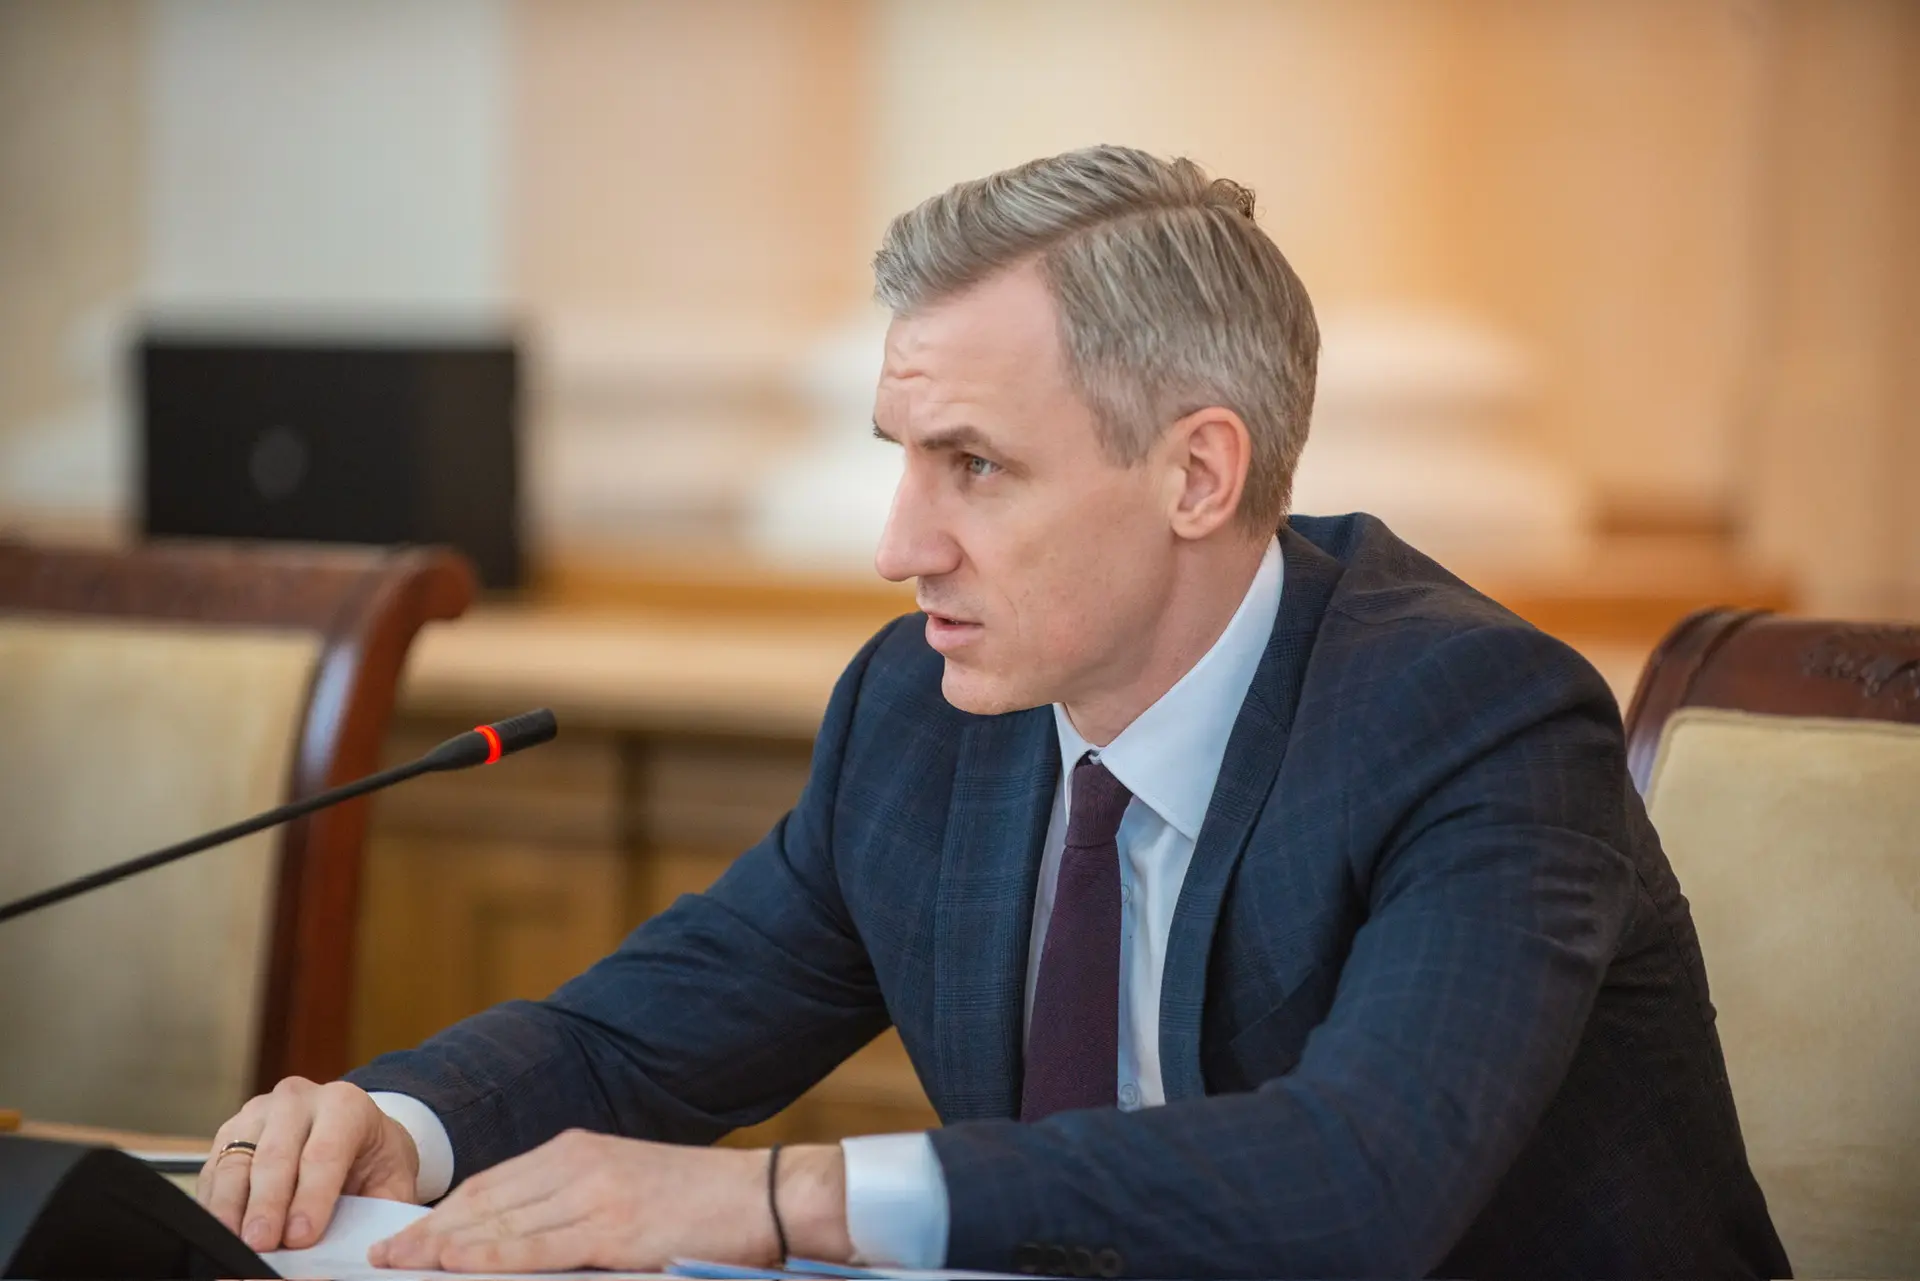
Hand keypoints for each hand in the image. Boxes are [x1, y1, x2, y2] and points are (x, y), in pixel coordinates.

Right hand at [196, 1077, 421, 1251]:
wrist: (352, 1131)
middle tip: (263, 1246)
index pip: (325, 1151)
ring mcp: (256, 1114)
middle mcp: (297, 1101)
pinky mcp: (228, 1134)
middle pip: (275, 1155)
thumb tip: (368, 1249)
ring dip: (232, 1209)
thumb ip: (382, 1209)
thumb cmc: (372, 1160)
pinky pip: (213, 1172)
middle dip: (267, 1206)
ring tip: (237, 1246)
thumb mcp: (393, 1178)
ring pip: (235, 1162)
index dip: (311, 1197)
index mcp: (345, 1105)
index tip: (302, 1237)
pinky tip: (222, 1234)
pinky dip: (214, 1207)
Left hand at [369, 1132, 850, 1273]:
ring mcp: (596, 1195)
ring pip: (501, 1225)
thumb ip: (575, 1206)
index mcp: (579, 1150)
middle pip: (485, 1201)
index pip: (493, 1184)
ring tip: (402, 1264)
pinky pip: (539, 1248)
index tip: (406, 1236)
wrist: (767, 1196)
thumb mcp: (629, 1188)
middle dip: (430, 1231)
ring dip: (445, 1247)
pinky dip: (491, 1258)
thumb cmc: (702, 1203)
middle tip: (383, 1255)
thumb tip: (519, 1239)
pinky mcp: (615, 1229)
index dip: (444, 1213)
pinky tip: (456, 1265)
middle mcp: (579, 1164)